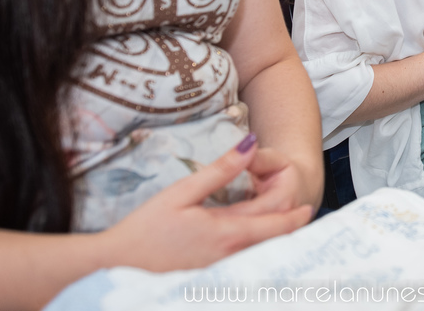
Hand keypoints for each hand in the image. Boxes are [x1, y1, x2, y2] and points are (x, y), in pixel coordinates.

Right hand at [99, 136, 312, 272]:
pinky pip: (240, 264)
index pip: (275, 224)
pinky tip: (248, 244)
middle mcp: (229, 256)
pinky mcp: (207, 279)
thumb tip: (251, 144)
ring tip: (279, 225)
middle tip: (298, 212)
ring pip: (258, 255)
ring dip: (272, 241)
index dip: (295, 216)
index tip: (307, 206)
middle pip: (272, 242)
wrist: (115, 266)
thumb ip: (220, 170)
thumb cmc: (145, 228)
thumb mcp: (182, 192)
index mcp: (227, 232)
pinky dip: (252, 253)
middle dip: (288, 227)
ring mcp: (219, 271)